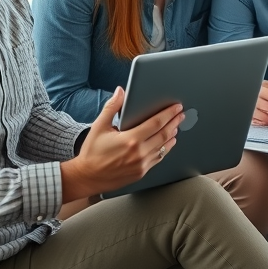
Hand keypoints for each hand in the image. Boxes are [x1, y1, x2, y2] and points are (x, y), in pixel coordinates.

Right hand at [60, 86, 182, 201]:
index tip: (177, 107)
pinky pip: (158, 158)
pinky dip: (166, 148)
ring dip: (172, 135)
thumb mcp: (99, 127)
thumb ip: (112, 107)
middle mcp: (139, 153)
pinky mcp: (142, 172)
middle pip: (164, 135)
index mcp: (130, 140)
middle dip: (174, 122)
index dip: (168, 114)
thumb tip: (121, 91)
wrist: (86, 177)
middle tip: (181, 114)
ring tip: (176, 126)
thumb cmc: (92, 152)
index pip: (156, 123)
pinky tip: (168, 142)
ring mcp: (142, 164)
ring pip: (164, 147)